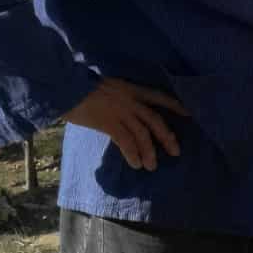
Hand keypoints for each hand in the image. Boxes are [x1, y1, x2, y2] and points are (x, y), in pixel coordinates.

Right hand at [61, 79, 188, 170]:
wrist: (64, 87)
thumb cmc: (80, 87)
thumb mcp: (107, 88)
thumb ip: (119, 98)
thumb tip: (123, 114)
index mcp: (130, 88)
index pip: (158, 96)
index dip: (174, 105)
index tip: (188, 114)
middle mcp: (130, 99)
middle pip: (155, 119)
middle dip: (167, 136)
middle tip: (176, 151)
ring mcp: (120, 111)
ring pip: (143, 133)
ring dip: (149, 151)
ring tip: (151, 166)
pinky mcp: (108, 122)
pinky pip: (126, 141)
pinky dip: (133, 154)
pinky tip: (135, 164)